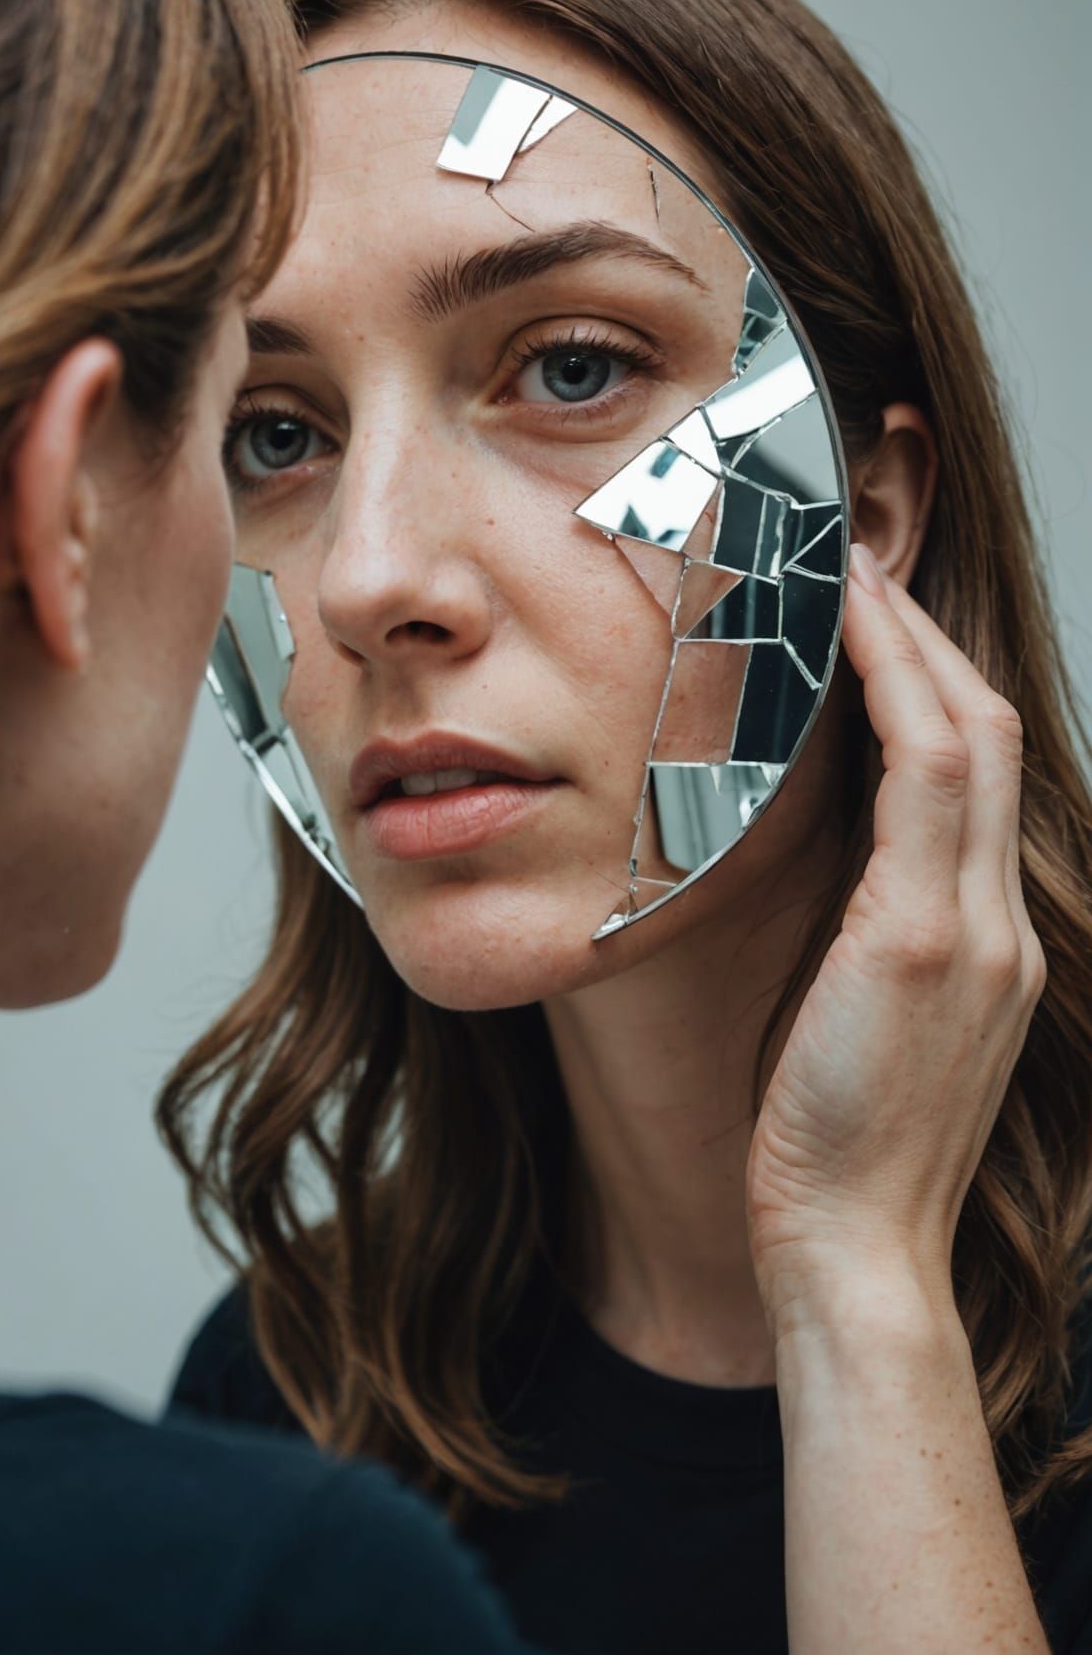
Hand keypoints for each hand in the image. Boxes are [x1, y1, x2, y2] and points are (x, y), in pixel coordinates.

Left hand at [746, 543, 1046, 1338]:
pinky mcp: (924, 942)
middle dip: (926, 637)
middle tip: (859, 566)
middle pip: (987, 730)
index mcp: (986, 938)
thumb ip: (868, 933)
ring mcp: (976, 928)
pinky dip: (892, 693)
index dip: (932, 681)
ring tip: (846, 576)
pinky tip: (842, 640)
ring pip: (967, 734)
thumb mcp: (863, 1019)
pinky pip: (926, 779)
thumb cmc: (836, 1140)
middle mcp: (999, 920)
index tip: (872, 619)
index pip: (977, 772)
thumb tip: (816, 856)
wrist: (853, 1249)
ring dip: (908, 642)